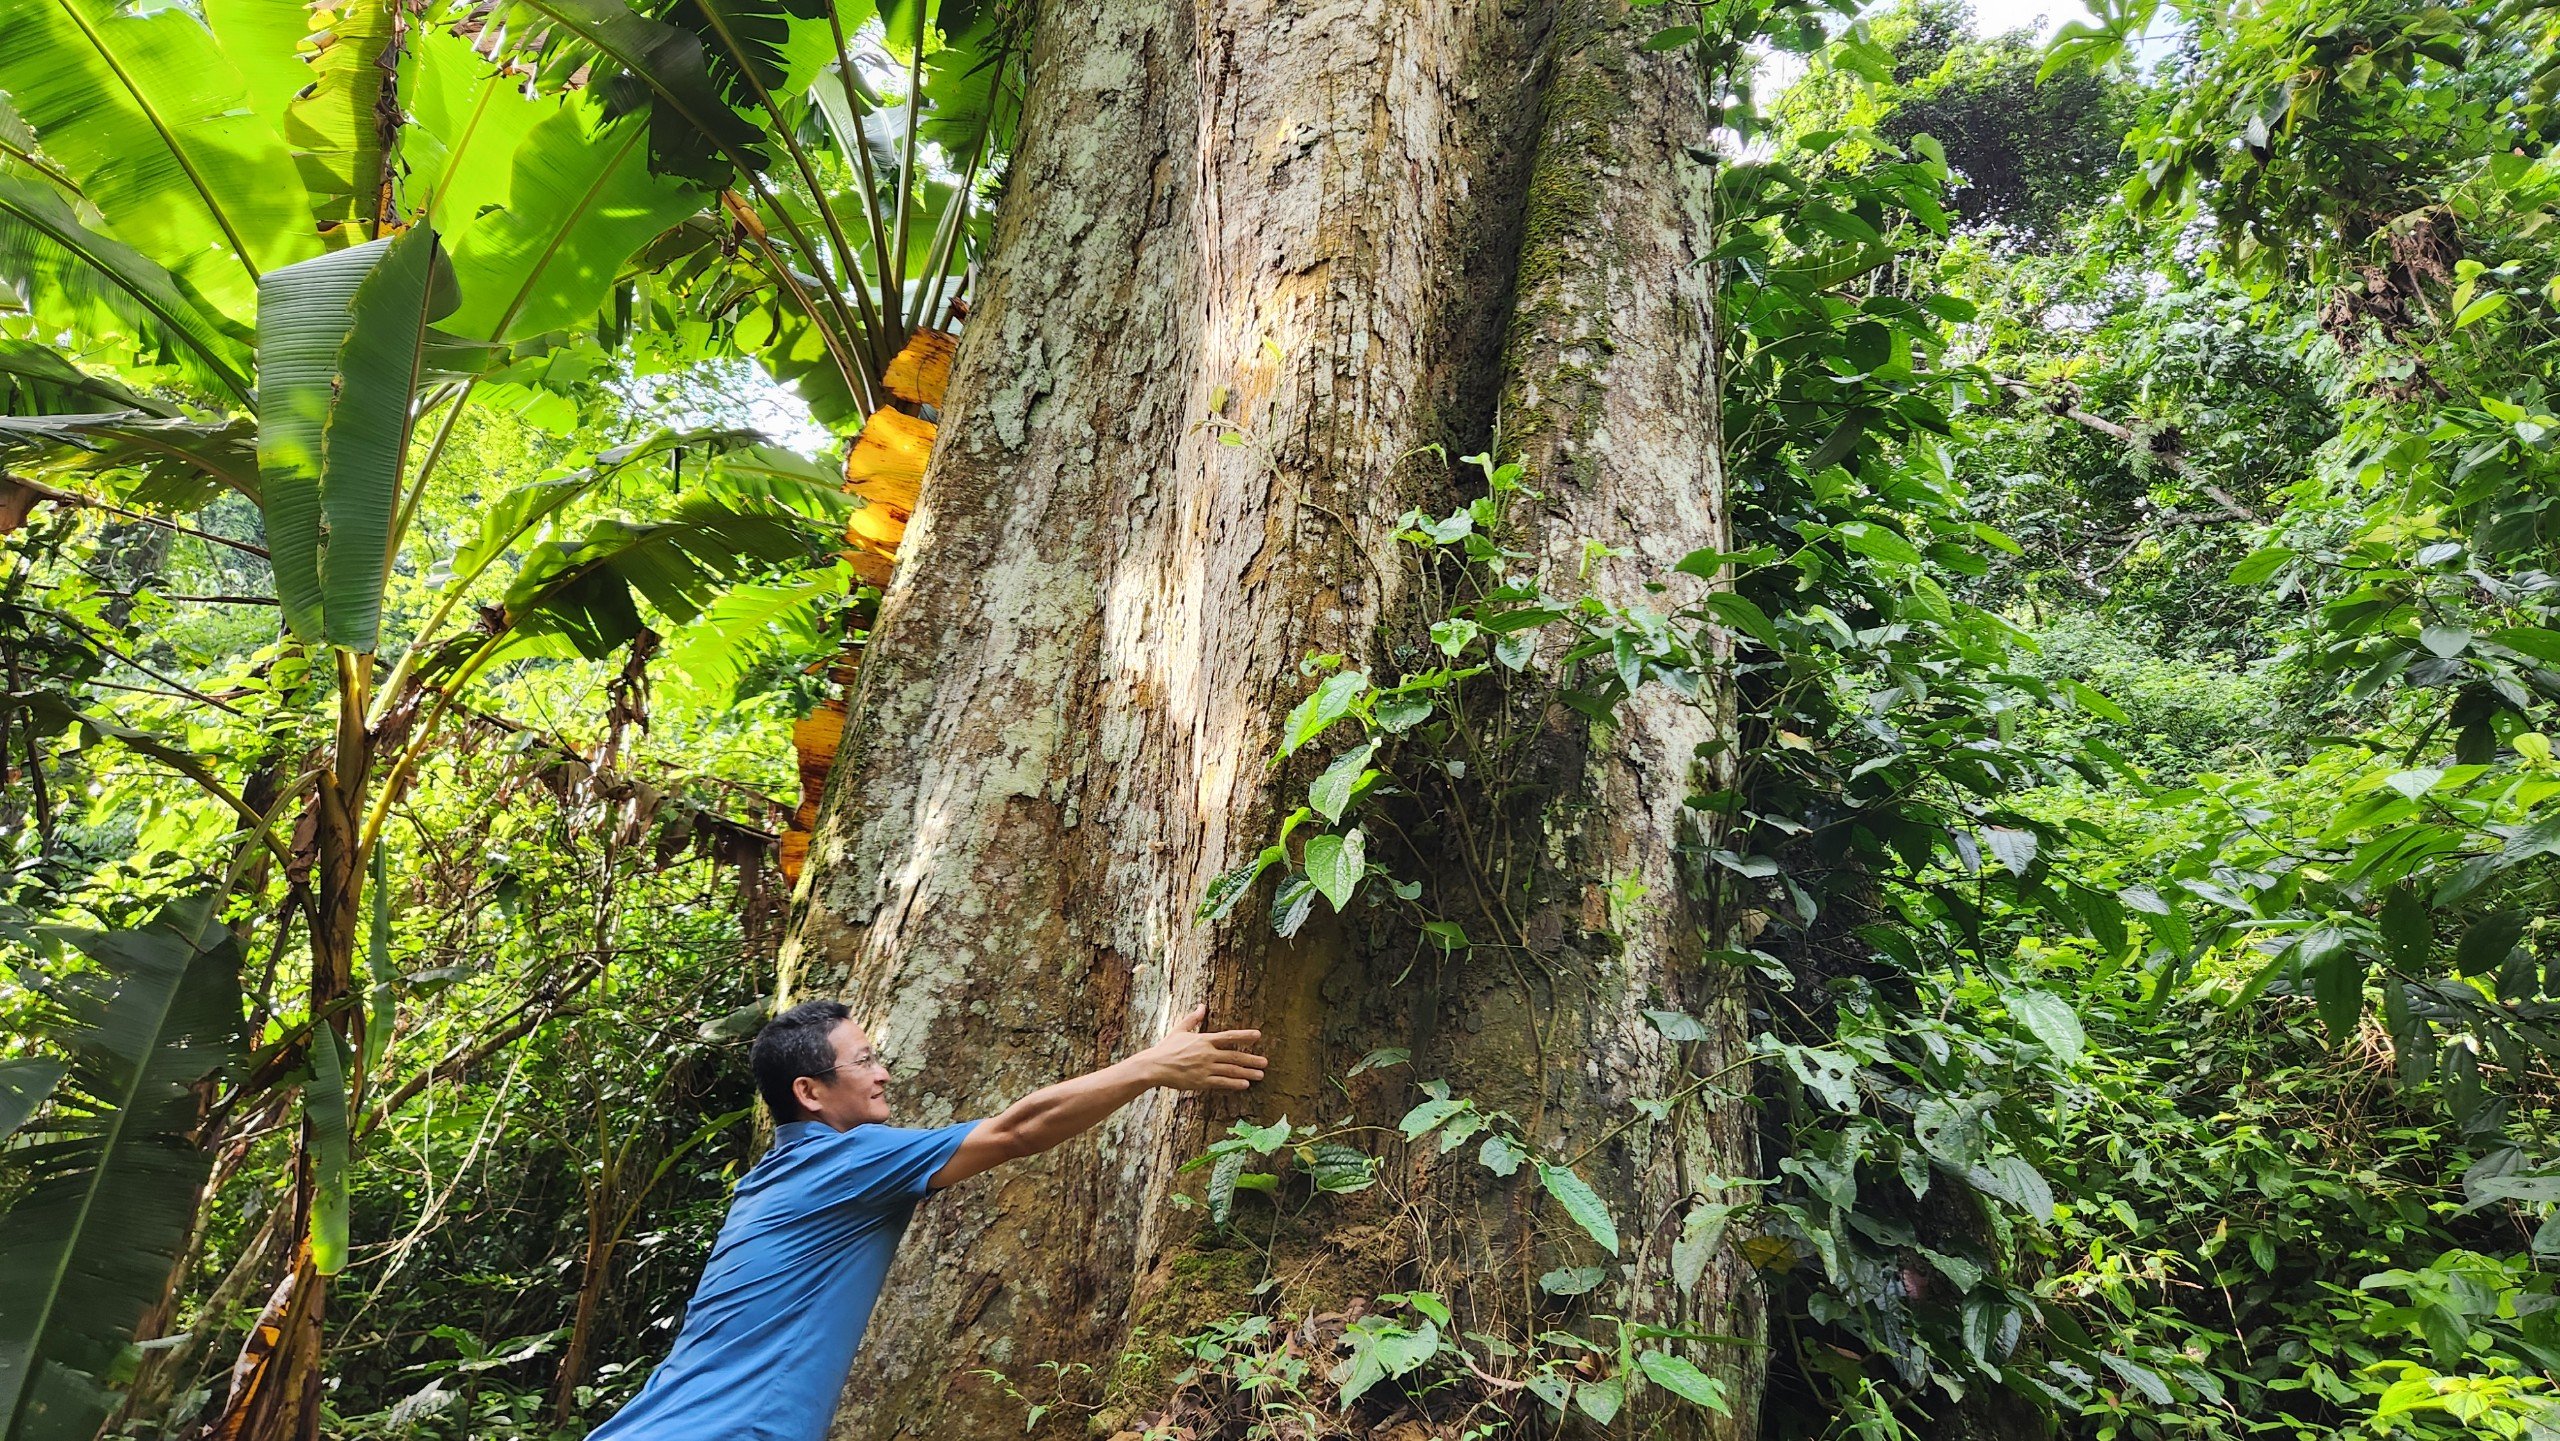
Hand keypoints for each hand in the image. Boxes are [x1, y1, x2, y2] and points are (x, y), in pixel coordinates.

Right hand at [1141, 1004, 1267, 1091]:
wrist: (1154, 1066)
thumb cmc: (1166, 1048)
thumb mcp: (1179, 1030)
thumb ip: (1193, 1018)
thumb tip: (1201, 1006)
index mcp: (1204, 1040)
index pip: (1229, 1036)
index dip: (1244, 1036)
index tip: (1258, 1035)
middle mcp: (1207, 1053)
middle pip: (1235, 1056)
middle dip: (1252, 1059)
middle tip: (1266, 1062)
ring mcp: (1205, 1068)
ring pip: (1231, 1071)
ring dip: (1248, 1073)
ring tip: (1260, 1075)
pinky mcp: (1201, 1081)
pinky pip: (1222, 1083)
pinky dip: (1234, 1084)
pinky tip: (1245, 1085)